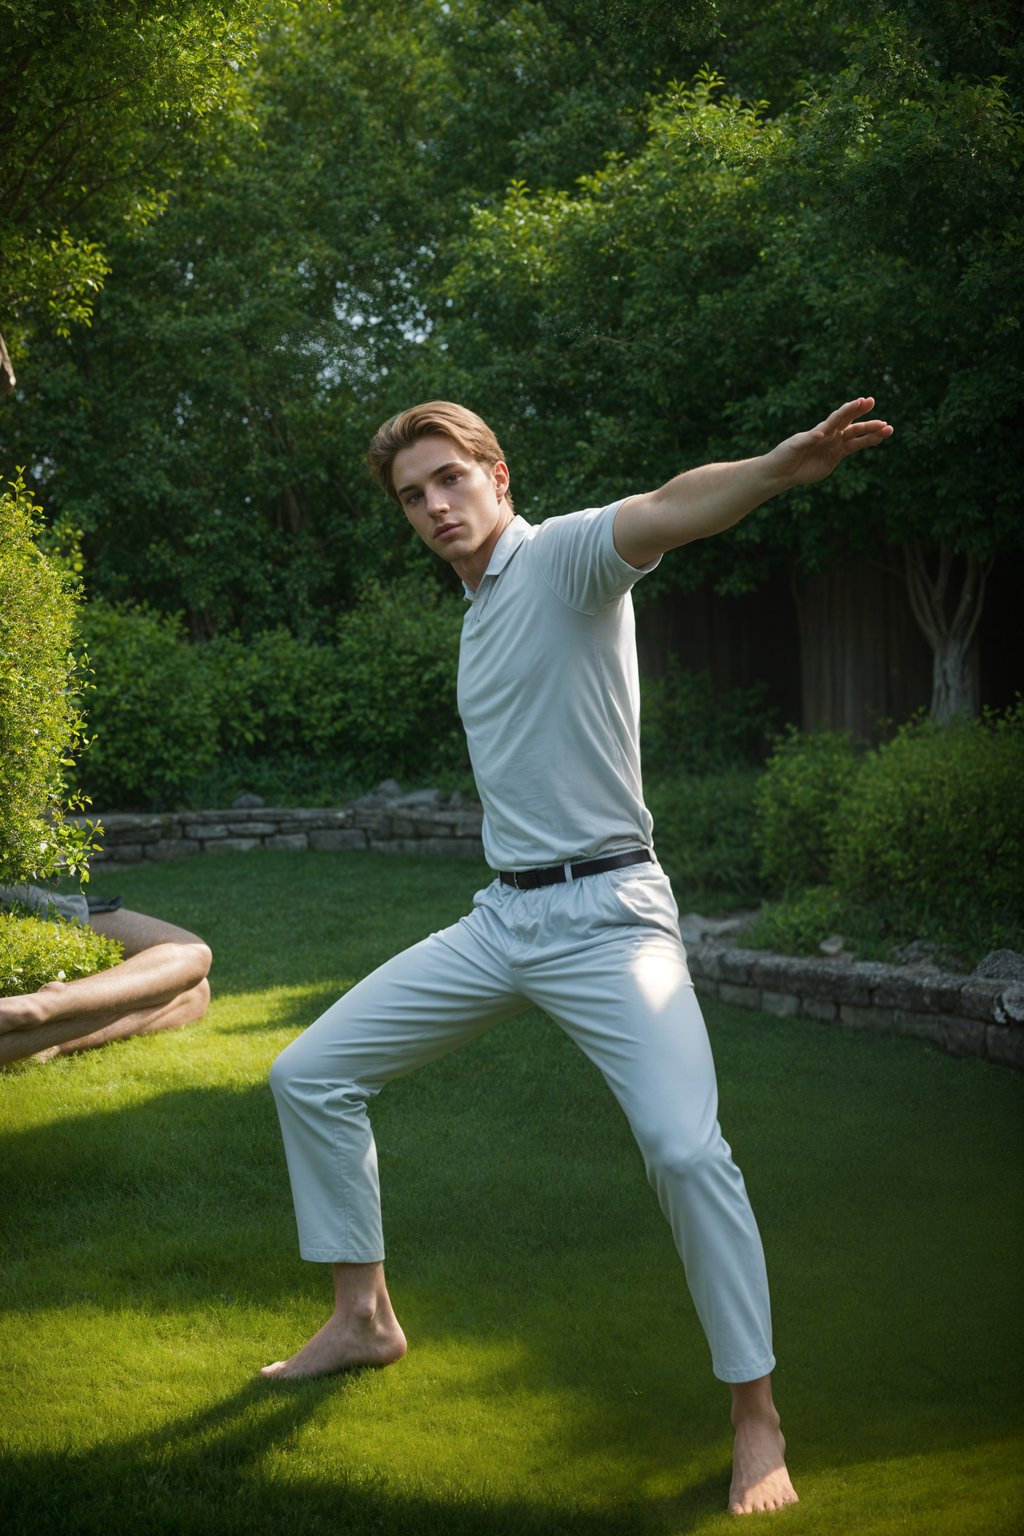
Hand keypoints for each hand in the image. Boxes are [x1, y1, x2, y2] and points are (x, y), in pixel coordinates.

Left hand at [765, 397, 892, 487]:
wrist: (783, 471)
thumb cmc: (785, 454)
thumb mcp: (795, 446)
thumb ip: (808, 439)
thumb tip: (821, 434)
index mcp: (821, 429)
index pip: (838, 417)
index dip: (850, 410)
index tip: (862, 401)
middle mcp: (831, 434)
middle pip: (852, 424)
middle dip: (865, 417)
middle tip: (878, 409)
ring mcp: (835, 445)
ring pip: (857, 436)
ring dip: (872, 432)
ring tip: (888, 428)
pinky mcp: (836, 457)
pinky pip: (854, 448)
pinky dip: (866, 443)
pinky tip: (878, 439)